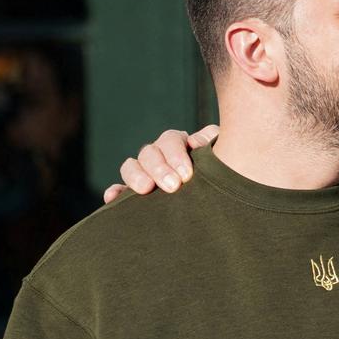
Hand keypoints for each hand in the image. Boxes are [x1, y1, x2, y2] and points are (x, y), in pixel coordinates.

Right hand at [101, 125, 219, 202]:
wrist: (224, 195)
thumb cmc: (226, 171)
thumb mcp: (226, 155)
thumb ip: (214, 144)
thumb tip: (197, 143)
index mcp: (180, 143)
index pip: (170, 140)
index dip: (176, 155)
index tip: (187, 175)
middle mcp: (160, 155)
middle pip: (149, 152)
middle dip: (159, 168)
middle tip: (173, 186)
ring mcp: (146, 173)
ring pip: (131, 166)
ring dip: (136, 177)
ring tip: (146, 190)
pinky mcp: (136, 192)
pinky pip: (120, 190)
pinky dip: (115, 193)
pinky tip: (112, 198)